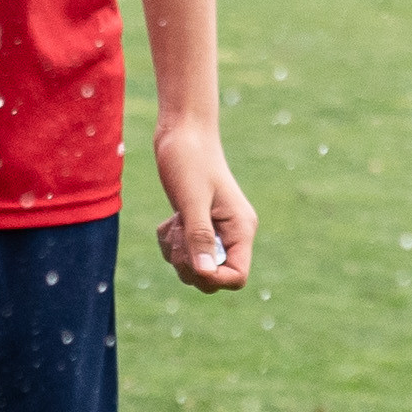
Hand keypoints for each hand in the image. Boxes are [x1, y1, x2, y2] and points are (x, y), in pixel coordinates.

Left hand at [152, 117, 255, 292]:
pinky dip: (170, 242)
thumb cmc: (189, 160)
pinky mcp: (198, 227)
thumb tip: (204, 273)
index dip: (214, 278)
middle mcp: (231, 234)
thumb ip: (199, 236)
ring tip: (174, 221)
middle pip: (212, 278)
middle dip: (189, 264)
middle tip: (178, 235)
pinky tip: (170, 219)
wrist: (182, 133)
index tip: (192, 259)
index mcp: (241, 228)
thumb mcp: (192, 199)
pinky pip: (182, 253)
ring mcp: (215, 231)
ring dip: (177, 251)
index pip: (237, 276)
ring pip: (194, 268)